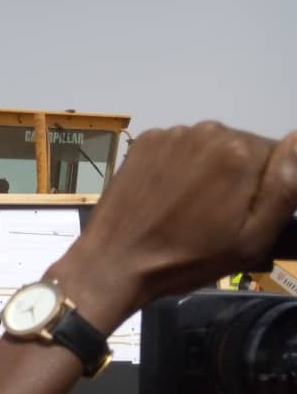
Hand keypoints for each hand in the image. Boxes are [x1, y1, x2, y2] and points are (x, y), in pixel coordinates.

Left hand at [49, 124, 296, 332]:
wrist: (115, 262)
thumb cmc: (187, 259)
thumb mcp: (251, 238)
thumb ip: (284, 187)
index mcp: (240, 152)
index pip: (278, 157)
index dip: (268, 188)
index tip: (245, 215)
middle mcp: (207, 131)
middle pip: (242, 149)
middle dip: (238, 177)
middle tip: (215, 217)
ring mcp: (171, 134)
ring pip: (208, 148)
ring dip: (207, 170)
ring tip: (188, 209)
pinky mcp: (144, 142)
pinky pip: (177, 148)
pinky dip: (178, 166)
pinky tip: (166, 196)